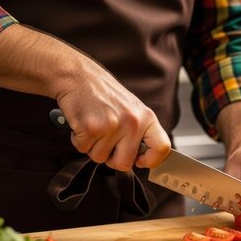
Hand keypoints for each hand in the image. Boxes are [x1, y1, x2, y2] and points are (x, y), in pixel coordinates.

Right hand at [55, 61, 169, 170]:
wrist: (78, 76)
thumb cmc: (104, 94)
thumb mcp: (132, 109)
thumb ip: (140, 132)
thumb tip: (142, 158)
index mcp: (147, 117)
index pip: (162, 148)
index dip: (151, 160)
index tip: (140, 161)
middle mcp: (133, 122)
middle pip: (124, 164)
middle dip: (111, 158)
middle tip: (105, 141)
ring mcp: (112, 126)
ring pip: (100, 158)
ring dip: (92, 147)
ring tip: (93, 125)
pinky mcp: (91, 128)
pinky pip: (83, 149)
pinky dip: (79, 140)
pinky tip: (82, 124)